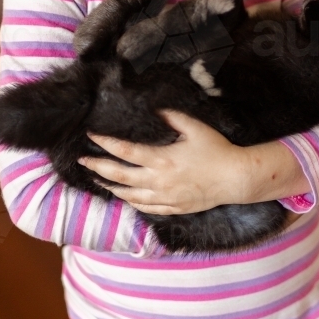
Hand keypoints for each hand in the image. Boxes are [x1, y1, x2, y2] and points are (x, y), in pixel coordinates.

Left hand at [78, 110, 248, 214]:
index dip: (105, 143)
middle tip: (83, 161)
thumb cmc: (216, 150)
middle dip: (98, 167)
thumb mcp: (195, 128)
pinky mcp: (173, 208)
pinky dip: (130, 201)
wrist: (234, 178)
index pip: (125, 152)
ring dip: (110, 187)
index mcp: (162, 159)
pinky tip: (125, 196)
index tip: (92, 136)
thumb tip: (155, 109)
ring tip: (98, 179)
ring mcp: (164, 198)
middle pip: (119, 176)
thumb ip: (172, 117)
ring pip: (128, 195)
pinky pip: (145, 207)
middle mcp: (158, 181)